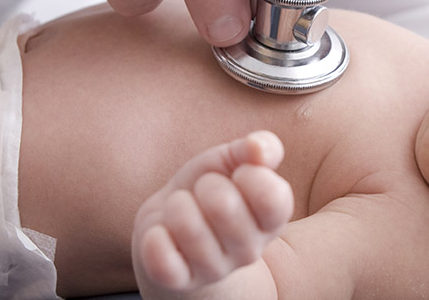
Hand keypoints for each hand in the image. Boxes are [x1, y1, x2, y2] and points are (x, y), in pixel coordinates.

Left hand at [132, 131, 292, 292]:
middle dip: (204, 185)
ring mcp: (215, 270)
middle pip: (223, 205)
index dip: (249, 174)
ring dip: (176, 206)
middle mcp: (249, 251)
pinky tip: (161, 232)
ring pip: (188, 228)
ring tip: (180, 209)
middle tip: (203, 191)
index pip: (273, 198)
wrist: (171, 220)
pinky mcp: (179, 280)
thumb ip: (257, 148)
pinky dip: (155, 239)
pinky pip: (163, 261)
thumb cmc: (209, 186)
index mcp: (272, 221)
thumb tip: (260, 148)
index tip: (238, 173)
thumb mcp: (233, 160)